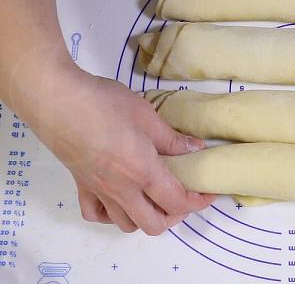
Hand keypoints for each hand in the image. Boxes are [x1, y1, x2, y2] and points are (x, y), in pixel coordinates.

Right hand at [14, 65, 213, 234]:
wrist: (57, 99)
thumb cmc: (103, 104)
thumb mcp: (147, 117)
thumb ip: (172, 138)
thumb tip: (195, 148)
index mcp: (143, 172)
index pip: (177, 202)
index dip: (198, 202)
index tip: (208, 192)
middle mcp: (122, 189)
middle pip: (154, 224)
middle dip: (175, 215)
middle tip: (183, 196)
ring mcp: (99, 190)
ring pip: (126, 224)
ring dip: (146, 218)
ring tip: (155, 198)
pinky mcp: (80, 185)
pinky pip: (97, 214)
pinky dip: (112, 215)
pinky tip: (120, 199)